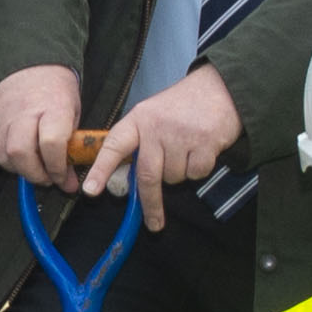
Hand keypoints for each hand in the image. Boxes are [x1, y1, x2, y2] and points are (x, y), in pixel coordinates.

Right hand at [0, 66, 83, 190]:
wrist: (28, 67)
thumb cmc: (55, 92)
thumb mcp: (73, 113)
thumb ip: (72, 148)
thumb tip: (68, 184)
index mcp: (52, 107)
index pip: (51, 143)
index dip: (58, 167)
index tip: (64, 177)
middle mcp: (24, 113)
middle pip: (21, 153)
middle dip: (37, 174)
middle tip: (50, 178)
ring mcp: (4, 119)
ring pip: (6, 156)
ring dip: (23, 171)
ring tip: (37, 169)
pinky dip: (11, 164)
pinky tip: (24, 160)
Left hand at [82, 64, 241, 230]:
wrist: (220, 88)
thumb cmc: (182, 106)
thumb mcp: (152, 115)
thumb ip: (139, 142)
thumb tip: (127, 180)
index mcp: (138, 119)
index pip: (114, 146)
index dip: (101, 170)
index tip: (91, 191)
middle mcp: (156, 127)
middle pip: (147, 175)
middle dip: (150, 203)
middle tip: (154, 223)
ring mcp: (180, 135)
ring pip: (173, 177)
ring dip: (180, 174)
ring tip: (187, 150)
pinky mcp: (204, 143)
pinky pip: (195, 173)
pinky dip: (199, 169)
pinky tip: (202, 149)